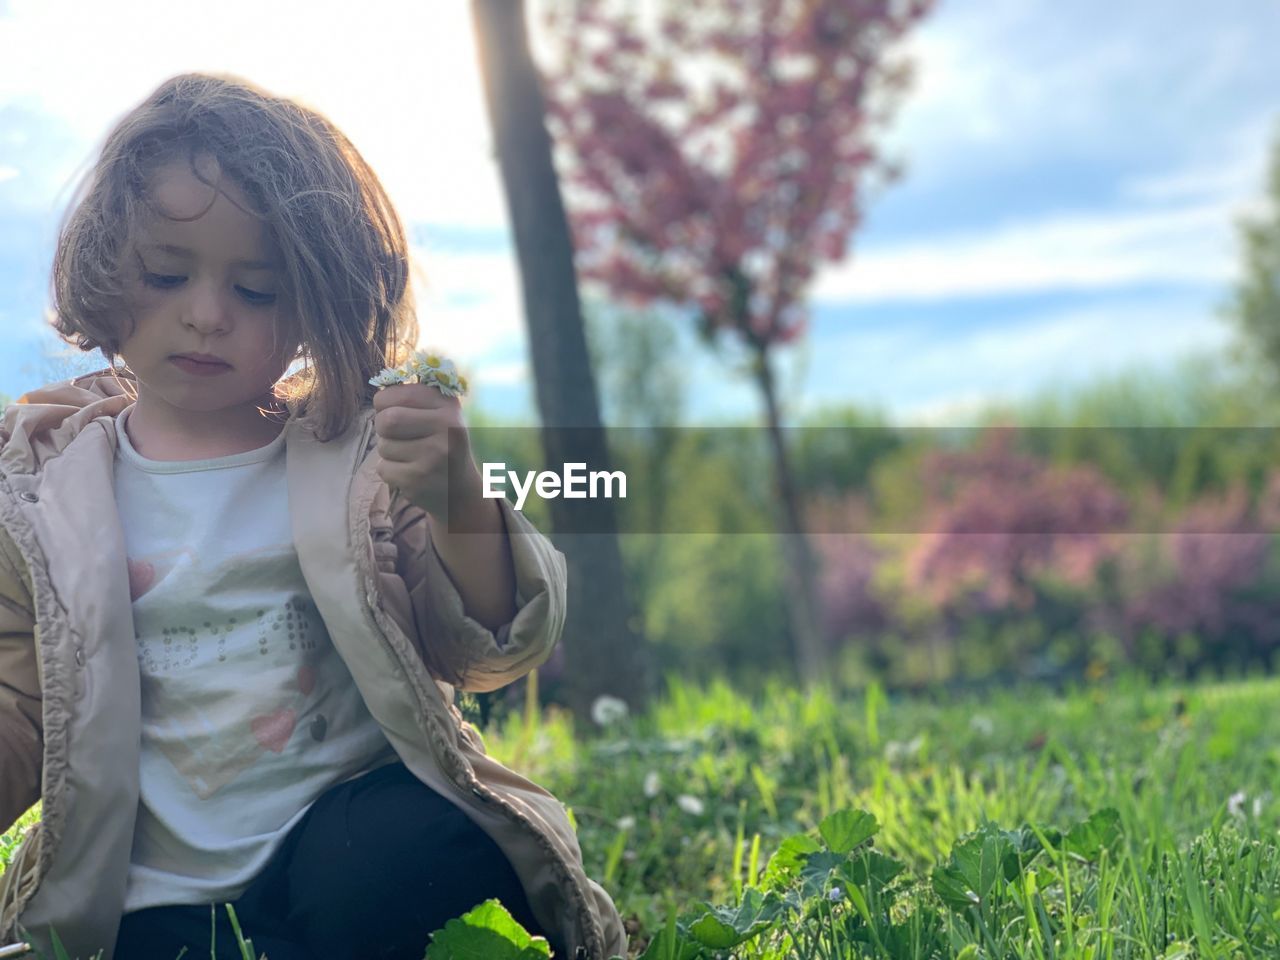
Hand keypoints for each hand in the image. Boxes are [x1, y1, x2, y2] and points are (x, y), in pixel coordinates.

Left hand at [371, 382, 481, 519]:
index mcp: (449, 405)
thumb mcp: (441, 413)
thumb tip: (381, 386)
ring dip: (388, 451)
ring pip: (384, 446)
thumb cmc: (442, 443)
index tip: (392, 410)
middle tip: (395, 434)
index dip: (384, 403)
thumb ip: (415, 396)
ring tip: (410, 456)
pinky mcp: (419, 481)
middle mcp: (446, 429)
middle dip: (383, 428)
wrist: (460, 491)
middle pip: (387, 420)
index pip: (397, 395)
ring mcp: (433, 457)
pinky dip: (390, 471)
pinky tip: (410, 473)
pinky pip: (384, 469)